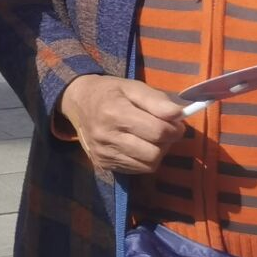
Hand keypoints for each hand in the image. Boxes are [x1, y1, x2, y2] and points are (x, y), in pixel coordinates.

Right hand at [57, 74, 186, 175]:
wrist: (76, 101)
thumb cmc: (109, 91)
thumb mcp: (132, 86)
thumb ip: (157, 100)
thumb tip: (180, 115)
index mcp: (115, 113)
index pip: (158, 132)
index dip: (174, 129)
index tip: (175, 123)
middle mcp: (107, 136)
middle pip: (154, 153)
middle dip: (166, 142)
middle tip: (162, 130)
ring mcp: (104, 153)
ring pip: (148, 165)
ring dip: (156, 152)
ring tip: (149, 138)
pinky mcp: (103, 164)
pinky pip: (137, 169)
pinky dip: (143, 159)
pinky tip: (137, 145)